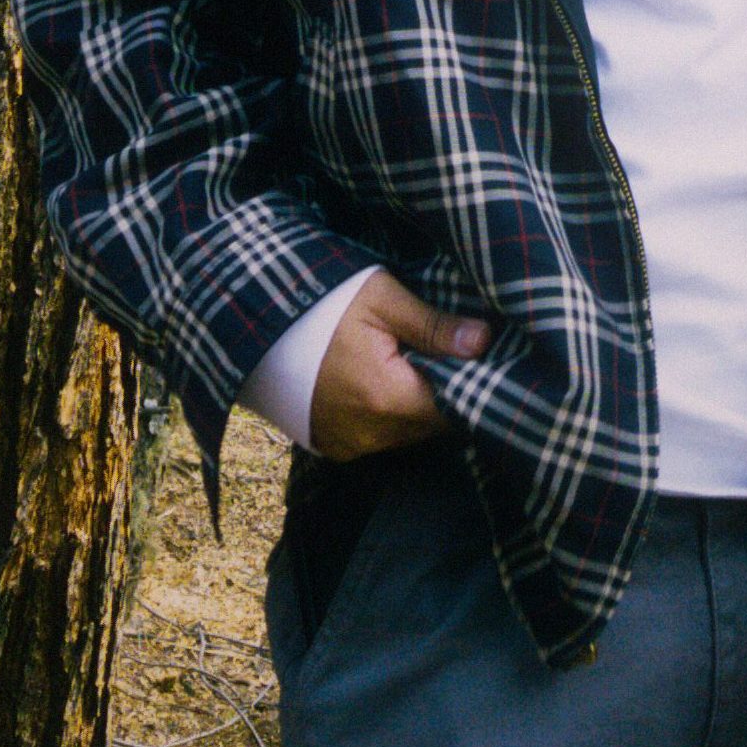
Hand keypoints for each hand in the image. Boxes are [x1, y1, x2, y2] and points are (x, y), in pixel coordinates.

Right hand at [308, 269, 492, 460]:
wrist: (261, 325)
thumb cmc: (325, 304)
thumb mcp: (382, 299)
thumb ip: (434, 326)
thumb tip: (484, 340)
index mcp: (389, 398)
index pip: (455, 408)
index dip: (468, 384)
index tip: (472, 358)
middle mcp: (372, 434)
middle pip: (432, 424)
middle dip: (441, 394)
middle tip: (439, 356)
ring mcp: (350, 445)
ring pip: (407, 434)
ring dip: (414, 407)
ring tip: (406, 366)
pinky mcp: (334, 448)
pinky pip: (378, 439)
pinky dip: (386, 418)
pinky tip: (378, 384)